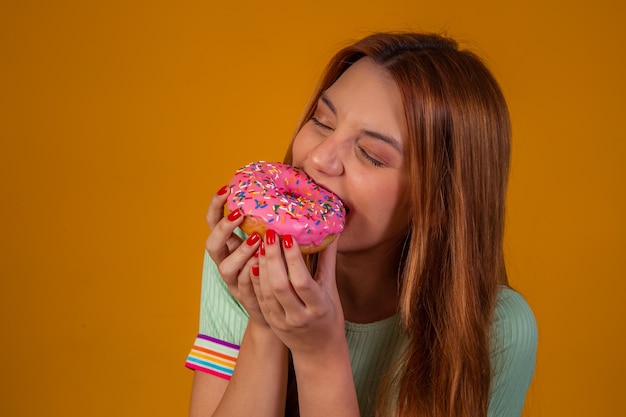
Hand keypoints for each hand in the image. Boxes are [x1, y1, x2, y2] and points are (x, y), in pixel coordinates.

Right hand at [204, 185, 264, 324]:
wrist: (277, 305)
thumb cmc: (274, 267)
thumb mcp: (268, 241)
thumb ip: (269, 223)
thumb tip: (285, 193)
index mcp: (229, 244)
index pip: (213, 221)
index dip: (216, 206)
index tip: (227, 188)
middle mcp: (226, 261)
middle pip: (212, 244)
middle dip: (223, 228)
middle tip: (239, 214)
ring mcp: (233, 281)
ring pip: (226, 267)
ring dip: (240, 251)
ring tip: (257, 238)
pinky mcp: (245, 297)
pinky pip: (243, 284)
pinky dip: (251, 273)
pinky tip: (263, 263)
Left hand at [251, 230, 345, 354]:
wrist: (318, 352)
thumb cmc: (329, 317)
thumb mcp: (331, 291)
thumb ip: (328, 261)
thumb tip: (332, 232)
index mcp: (318, 308)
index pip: (302, 281)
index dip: (293, 259)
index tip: (288, 237)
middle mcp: (299, 316)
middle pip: (280, 285)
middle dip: (273, 258)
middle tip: (270, 234)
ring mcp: (282, 321)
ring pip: (266, 292)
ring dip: (262, 266)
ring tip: (261, 244)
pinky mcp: (271, 322)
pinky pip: (259, 299)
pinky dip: (255, 280)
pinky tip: (254, 262)